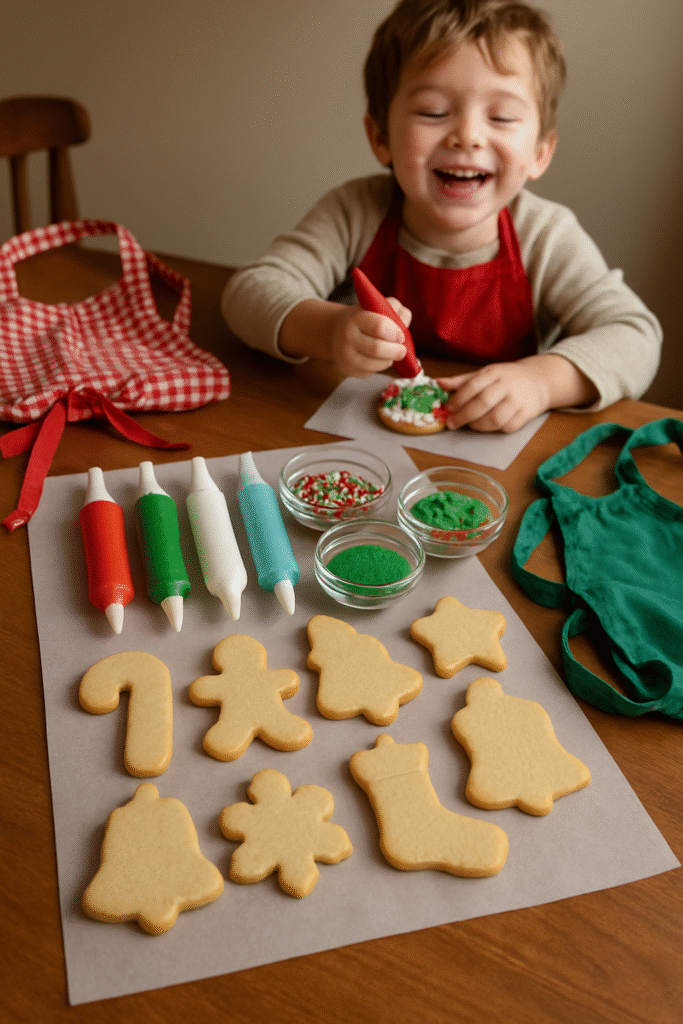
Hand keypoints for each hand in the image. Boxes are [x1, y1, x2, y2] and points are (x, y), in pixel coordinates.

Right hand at [331, 298, 410, 377]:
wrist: (336, 333)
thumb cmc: (364, 319)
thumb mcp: (376, 307)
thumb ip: (394, 308)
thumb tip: (405, 320)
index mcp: (356, 318)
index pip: (379, 326)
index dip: (395, 333)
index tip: (401, 336)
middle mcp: (347, 336)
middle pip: (377, 348)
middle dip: (395, 351)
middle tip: (402, 351)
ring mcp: (345, 355)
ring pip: (375, 364)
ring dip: (389, 360)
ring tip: (391, 354)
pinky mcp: (347, 369)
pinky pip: (370, 372)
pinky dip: (379, 366)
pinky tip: (378, 359)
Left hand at [436, 361, 551, 432]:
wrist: (538, 381)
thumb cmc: (506, 378)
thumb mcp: (485, 374)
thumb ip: (462, 381)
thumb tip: (438, 383)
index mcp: (494, 372)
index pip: (473, 386)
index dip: (458, 399)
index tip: (448, 408)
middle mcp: (507, 385)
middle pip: (483, 403)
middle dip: (464, 415)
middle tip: (452, 423)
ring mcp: (518, 400)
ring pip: (495, 418)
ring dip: (478, 425)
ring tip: (470, 425)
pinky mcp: (527, 414)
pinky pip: (508, 427)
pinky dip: (495, 430)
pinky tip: (487, 426)